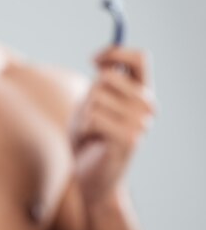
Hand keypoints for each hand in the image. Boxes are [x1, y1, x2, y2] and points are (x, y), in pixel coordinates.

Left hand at [70, 47, 155, 203]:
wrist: (89, 177)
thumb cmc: (89, 137)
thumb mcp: (92, 103)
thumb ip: (101, 82)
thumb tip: (101, 57)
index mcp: (143, 94)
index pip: (141, 58)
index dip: (115, 52)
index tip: (94, 60)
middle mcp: (148, 107)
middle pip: (107, 76)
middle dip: (88, 94)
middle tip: (90, 116)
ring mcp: (142, 123)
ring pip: (96, 97)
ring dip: (83, 115)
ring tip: (92, 132)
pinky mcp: (129, 139)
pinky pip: (93, 117)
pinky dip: (82, 127)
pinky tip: (91, 140)